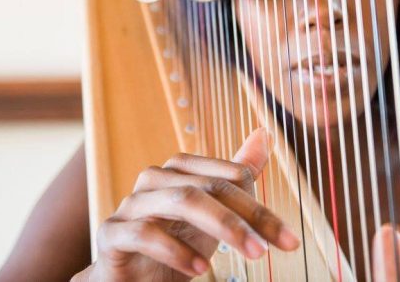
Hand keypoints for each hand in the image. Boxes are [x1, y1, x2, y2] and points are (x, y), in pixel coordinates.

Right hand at [73, 128, 299, 280]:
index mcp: (180, 169)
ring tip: (250, 256)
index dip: (262, 208)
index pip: (230, 176)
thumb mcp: (214, 214)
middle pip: (209, 186)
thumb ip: (237, 176)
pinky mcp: (111, 233)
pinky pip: (144, 232)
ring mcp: (130, 204)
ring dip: (222, 228)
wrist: (131, 279)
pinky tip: (200, 268)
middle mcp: (154, 178)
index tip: (288, 239)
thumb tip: (264, 133)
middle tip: (270, 250)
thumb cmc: (173, 241)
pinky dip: (176, 250)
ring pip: (181, 200)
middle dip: (247, 218)